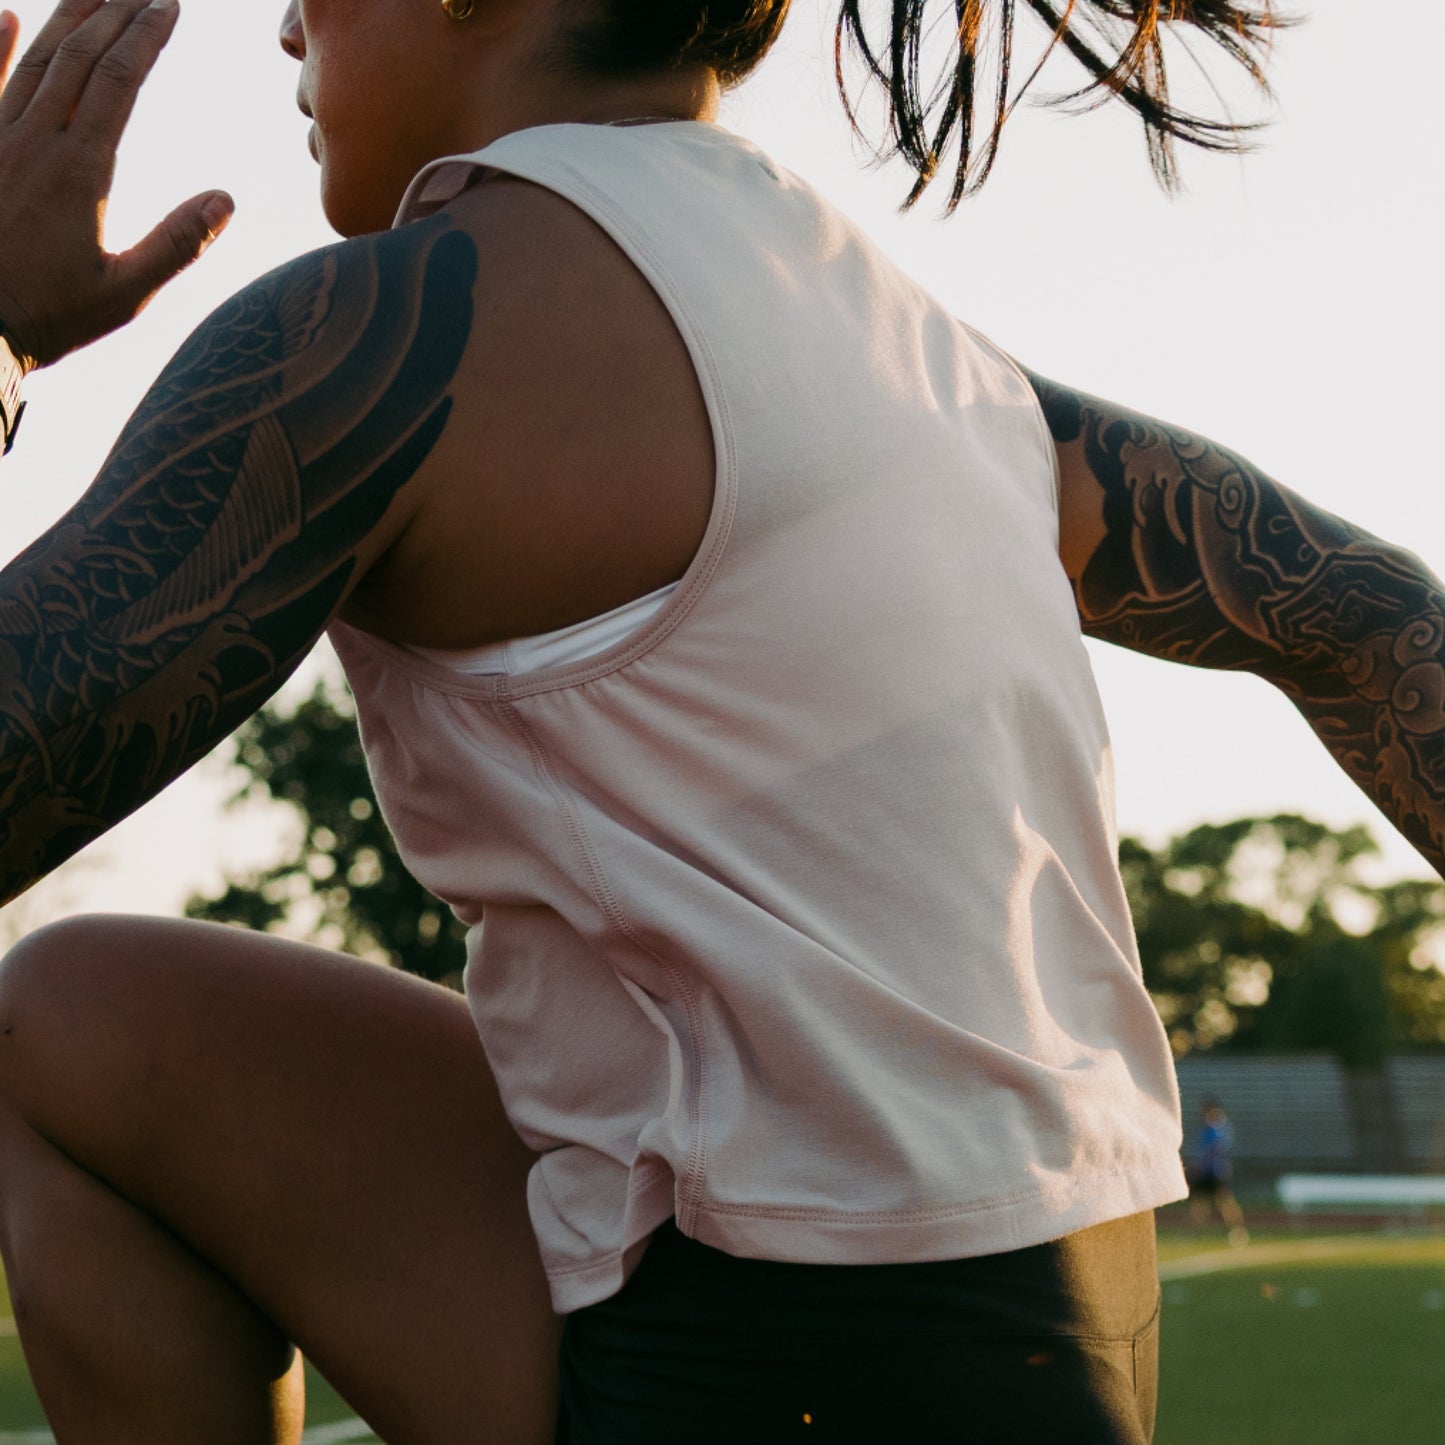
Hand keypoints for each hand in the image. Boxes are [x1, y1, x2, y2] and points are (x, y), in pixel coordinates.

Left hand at [0, 0, 232, 372]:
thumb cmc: (48, 315)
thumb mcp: (125, 294)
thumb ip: (176, 244)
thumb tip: (225, 199)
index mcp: (79, 170)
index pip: (118, 82)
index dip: (145, 38)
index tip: (169, 5)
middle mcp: (34, 140)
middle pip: (78, 56)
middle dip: (114, 13)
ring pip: (33, 59)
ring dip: (65, 17)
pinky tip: (4, 15)